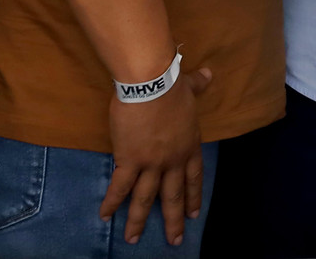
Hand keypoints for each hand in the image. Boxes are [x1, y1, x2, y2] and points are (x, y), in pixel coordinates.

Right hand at [103, 64, 211, 245]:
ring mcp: (153, 163)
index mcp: (189, 145)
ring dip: (138, 221)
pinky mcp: (130, 160)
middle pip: (173, 195)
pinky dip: (111, 203)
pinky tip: (104, 216)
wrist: (152, 84)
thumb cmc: (172, 84)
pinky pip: (120, 187)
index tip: (194, 214)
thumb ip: (200, 85)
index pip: (194, 177)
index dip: (193, 196)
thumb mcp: (190, 87)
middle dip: (173, 220)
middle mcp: (173, 159)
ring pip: (145, 198)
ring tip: (133, 240)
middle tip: (174, 240)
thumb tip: (210, 74)